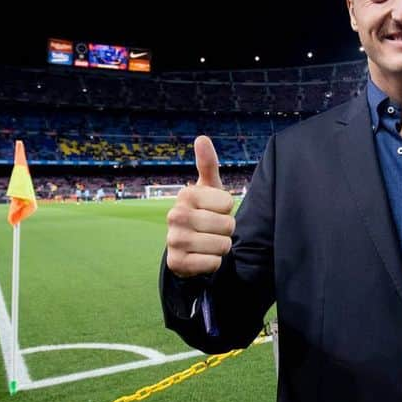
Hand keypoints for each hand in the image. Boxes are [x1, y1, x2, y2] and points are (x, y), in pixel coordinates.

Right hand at [165, 136, 234, 276]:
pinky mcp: (176, 263)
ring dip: (221, 247)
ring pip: (222, 245)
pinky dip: (214, 263)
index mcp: (185, 195)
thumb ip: (208, 164)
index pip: (228, 203)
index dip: (227, 209)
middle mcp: (174, 215)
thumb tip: (201, 137)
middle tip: (213, 229)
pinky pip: (213, 263)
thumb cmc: (204, 212)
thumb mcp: (209, 188)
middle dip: (226, 230)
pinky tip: (202, 257)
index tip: (214, 210)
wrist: (188, 247)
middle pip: (227, 225)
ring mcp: (173, 240)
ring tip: (208, 242)